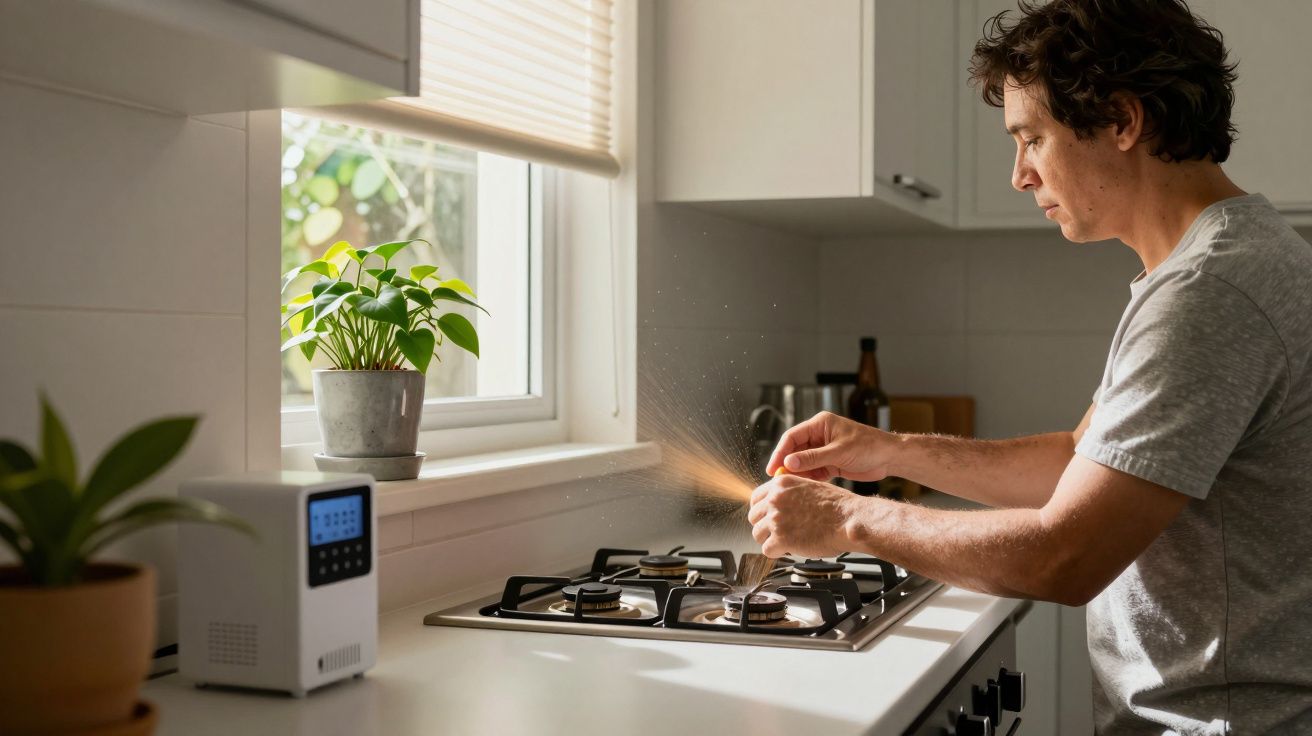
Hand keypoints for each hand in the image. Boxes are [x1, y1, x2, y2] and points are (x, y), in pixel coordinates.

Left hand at [747, 474, 866, 557]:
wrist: (849, 519)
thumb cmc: (838, 506)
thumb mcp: (810, 486)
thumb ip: (790, 492)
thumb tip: (780, 501)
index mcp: (781, 484)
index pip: (756, 497)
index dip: (761, 510)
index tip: (765, 516)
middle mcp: (775, 499)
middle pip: (753, 517)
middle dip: (764, 525)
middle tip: (777, 531)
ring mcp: (776, 519)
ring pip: (757, 534)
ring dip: (769, 540)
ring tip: (785, 541)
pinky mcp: (781, 539)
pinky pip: (766, 550)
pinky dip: (776, 552)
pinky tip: (788, 549)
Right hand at [765, 411, 896, 481]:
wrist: (890, 458)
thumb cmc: (868, 446)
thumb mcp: (838, 452)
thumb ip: (813, 458)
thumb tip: (788, 462)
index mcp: (820, 424)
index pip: (792, 437)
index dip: (780, 452)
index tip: (773, 468)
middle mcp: (819, 436)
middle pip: (795, 450)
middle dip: (787, 464)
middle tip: (777, 480)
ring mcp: (825, 450)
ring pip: (803, 462)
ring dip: (797, 473)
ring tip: (789, 486)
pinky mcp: (831, 464)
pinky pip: (814, 471)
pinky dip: (809, 479)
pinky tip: (804, 487)